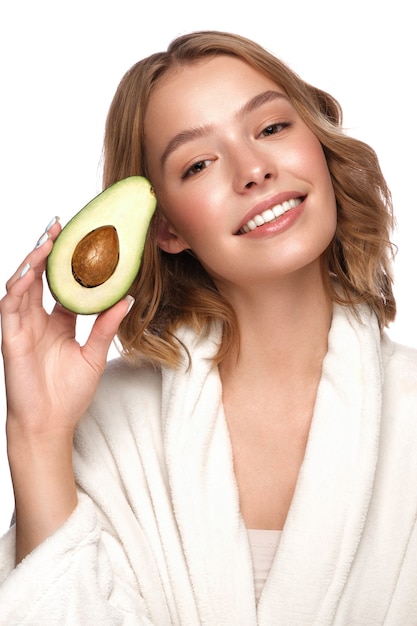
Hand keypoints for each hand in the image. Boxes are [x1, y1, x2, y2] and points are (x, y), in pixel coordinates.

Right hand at [0, 218, 132, 440]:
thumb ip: (107, 325)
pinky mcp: (11, 337)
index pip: (62, 284)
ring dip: (32, 261)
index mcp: (58, 322)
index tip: (82, 240)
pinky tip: (29, 271)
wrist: (50, 424)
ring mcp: (23, 326)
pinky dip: (18, 286)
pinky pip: (10, 306)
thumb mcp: (95, 354)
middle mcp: (38, 320)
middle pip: (40, 277)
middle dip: (47, 250)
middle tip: (59, 226)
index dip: (69, 263)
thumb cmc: (69, 394)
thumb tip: (129, 297)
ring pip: (22, 284)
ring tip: (47, 239)